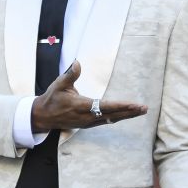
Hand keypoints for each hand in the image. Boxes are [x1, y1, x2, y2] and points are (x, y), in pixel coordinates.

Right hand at [30, 61, 147, 131]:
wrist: (43, 117)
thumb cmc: (52, 99)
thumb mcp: (59, 85)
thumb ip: (70, 75)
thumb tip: (77, 62)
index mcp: (82, 106)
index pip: (106, 106)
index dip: (121, 106)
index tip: (134, 104)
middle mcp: (87, 117)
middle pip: (113, 115)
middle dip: (129, 112)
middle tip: (144, 108)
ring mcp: (89, 122)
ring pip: (112, 119)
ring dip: (126, 115)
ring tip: (140, 111)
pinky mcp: (89, 124)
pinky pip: (107, 121)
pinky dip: (118, 117)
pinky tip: (127, 115)